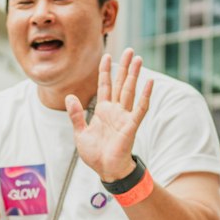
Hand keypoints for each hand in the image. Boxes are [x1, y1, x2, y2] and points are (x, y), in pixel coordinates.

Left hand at [66, 49, 153, 182]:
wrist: (106, 170)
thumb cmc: (95, 154)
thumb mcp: (80, 133)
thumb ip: (76, 115)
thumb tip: (69, 97)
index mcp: (102, 110)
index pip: (104, 85)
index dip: (105, 71)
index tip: (106, 55)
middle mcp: (115, 110)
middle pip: (120, 83)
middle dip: (124, 67)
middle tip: (129, 50)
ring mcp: (124, 117)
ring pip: (130, 91)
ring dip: (134, 75)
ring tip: (138, 59)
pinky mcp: (131, 126)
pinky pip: (140, 108)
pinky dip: (145, 95)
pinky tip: (150, 82)